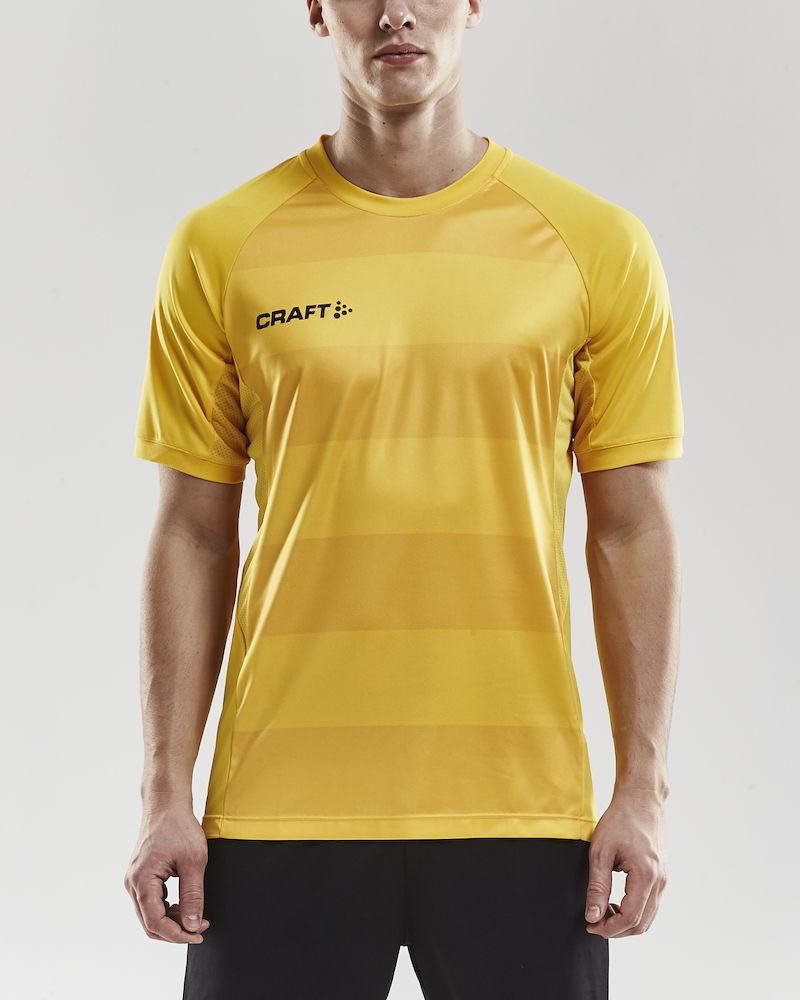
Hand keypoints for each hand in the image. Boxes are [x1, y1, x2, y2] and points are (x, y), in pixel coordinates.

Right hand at [124, 806, 210, 943]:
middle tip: (200, 927)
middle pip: (149, 923)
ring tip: (195, 916)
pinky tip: (183, 905)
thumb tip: (191, 924)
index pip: (155, 922)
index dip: (177, 935)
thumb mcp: (194, 861)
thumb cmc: (179, 827)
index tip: (197, 934)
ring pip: (149, 915)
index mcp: (141, 880)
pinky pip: (150, 902)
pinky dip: (166, 909)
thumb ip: (192, 895)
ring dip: (171, 921)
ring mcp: (134, 880)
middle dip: (175, 931)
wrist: (167, 805)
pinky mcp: (140, 876)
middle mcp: (132, 883)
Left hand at [584, 788, 667, 937]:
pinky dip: (634, 911)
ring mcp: (664, 879)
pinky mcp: (662, 876)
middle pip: (642, 923)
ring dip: (626, 921)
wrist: (641, 799)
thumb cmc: (620, 821)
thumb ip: (597, 886)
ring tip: (603, 911)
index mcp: (646, 875)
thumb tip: (593, 916)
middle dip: (617, 929)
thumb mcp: (601, 852)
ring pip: (648, 917)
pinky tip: (616, 901)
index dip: (610, 928)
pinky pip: (651, 904)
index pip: (631, 917)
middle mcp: (660, 881)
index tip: (591, 925)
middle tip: (594, 922)